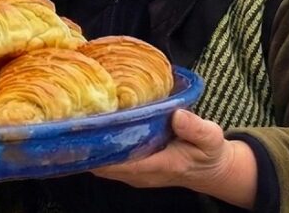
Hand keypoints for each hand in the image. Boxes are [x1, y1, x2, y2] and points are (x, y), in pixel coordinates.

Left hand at [90, 109, 255, 207]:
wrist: (210, 169)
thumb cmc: (209, 154)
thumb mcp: (211, 139)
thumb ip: (196, 129)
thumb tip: (177, 115)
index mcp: (158, 166)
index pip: (122, 163)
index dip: (102, 150)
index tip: (87, 131)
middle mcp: (140, 174)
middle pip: (104, 164)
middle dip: (89, 145)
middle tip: (76, 118)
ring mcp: (133, 173)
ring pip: (102, 163)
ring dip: (91, 145)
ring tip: (79, 119)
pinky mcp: (131, 168)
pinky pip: (107, 160)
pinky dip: (99, 145)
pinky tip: (92, 127)